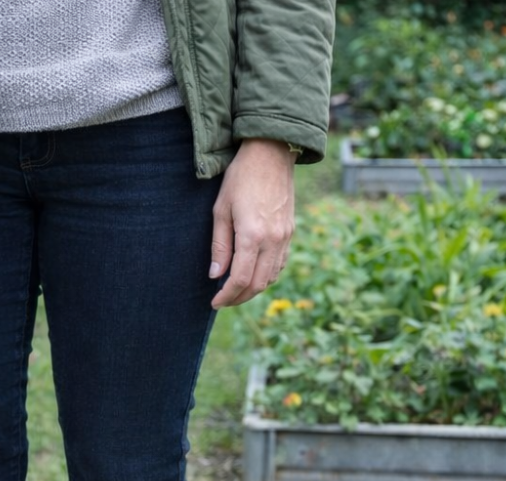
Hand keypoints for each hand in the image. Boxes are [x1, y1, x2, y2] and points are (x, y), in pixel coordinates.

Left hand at [209, 139, 296, 308]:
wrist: (271, 153)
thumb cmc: (240, 178)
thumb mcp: (221, 210)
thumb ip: (220, 246)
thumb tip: (216, 275)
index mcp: (253, 235)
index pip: (240, 279)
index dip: (226, 296)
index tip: (214, 302)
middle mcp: (273, 240)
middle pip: (257, 284)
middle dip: (239, 298)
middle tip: (223, 301)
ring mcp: (285, 237)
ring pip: (271, 277)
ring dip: (253, 289)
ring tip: (235, 290)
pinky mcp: (290, 232)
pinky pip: (280, 264)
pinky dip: (266, 276)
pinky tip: (253, 275)